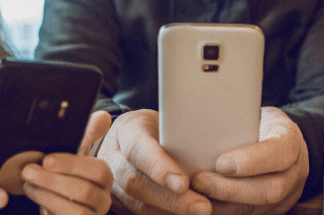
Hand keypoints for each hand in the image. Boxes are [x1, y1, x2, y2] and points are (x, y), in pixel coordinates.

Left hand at [22, 111, 113, 214]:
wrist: (59, 205)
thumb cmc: (68, 177)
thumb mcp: (75, 156)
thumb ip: (87, 135)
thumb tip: (103, 116)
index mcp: (104, 179)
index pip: (98, 170)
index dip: (72, 165)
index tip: (47, 159)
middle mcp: (103, 200)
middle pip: (85, 192)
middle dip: (53, 181)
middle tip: (28, 171)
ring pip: (76, 212)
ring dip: (47, 197)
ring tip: (28, 185)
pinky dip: (49, 211)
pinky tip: (35, 202)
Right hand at [96, 109, 211, 214]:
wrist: (123, 140)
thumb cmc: (153, 127)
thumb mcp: (163, 118)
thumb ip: (178, 131)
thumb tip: (210, 144)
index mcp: (126, 132)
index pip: (138, 149)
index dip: (158, 167)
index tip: (182, 183)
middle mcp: (114, 160)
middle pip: (137, 183)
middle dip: (170, 199)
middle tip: (202, 207)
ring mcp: (113, 184)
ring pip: (139, 205)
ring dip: (171, 211)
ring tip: (202, 212)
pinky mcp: (122, 203)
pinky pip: (143, 213)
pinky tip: (190, 214)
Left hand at [191, 107, 308, 214]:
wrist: (281, 142)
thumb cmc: (259, 123)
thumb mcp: (255, 111)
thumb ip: (237, 117)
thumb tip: (200, 115)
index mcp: (292, 141)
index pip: (280, 152)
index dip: (252, 160)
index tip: (221, 162)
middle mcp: (294, 172)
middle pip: (269, 189)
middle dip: (230, 189)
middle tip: (199, 181)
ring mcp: (286, 195)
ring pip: (257, 208)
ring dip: (223, 204)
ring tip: (195, 196)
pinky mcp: (272, 210)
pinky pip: (247, 214)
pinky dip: (223, 210)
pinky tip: (202, 204)